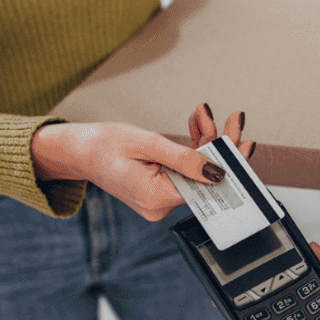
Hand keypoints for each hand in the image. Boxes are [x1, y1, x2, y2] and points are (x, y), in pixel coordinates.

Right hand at [32, 105, 253, 220]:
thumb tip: (220, 172)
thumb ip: (186, 159)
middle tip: (234, 119)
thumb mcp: (148, 144)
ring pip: (196, 170)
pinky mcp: (159, 190)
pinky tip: (196, 124)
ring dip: (204, 141)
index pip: (207, 185)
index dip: (229, 163)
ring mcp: (160, 199)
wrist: (76, 150)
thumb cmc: (102, 144)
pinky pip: (183, 170)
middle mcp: (161, 205)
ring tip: (204, 113)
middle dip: (220, 145)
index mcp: (158, 198)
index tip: (244, 141)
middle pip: (205, 177)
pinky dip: (190, 149)